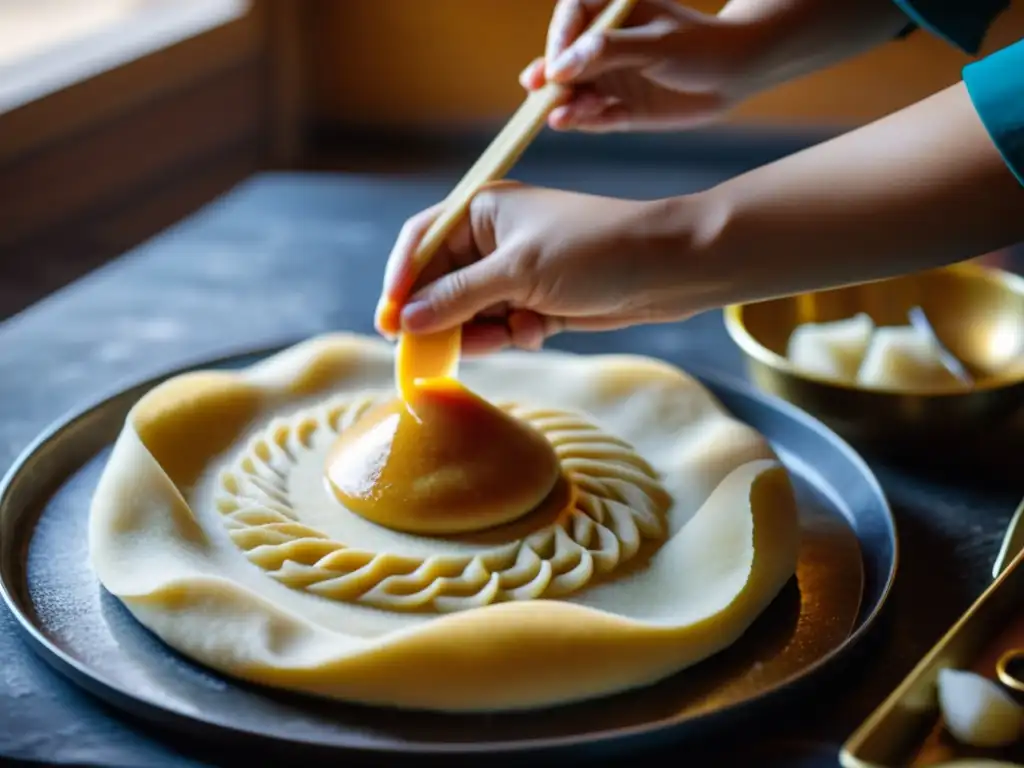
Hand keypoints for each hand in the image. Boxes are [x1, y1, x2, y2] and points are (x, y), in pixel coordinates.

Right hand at [375, 183, 720, 354]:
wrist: (666, 269)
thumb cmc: (593, 251)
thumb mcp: (518, 271)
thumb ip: (458, 297)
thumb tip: (404, 321)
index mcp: (482, 211)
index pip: (421, 243)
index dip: (400, 282)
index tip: (388, 322)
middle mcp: (492, 240)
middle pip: (440, 284)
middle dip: (441, 317)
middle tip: (432, 353)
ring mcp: (514, 273)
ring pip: (471, 313)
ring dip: (481, 331)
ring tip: (507, 336)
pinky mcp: (537, 302)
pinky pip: (503, 327)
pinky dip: (513, 335)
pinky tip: (537, 331)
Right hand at [521, 0, 910, 132]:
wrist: (735, 76)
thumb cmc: (700, 46)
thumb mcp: (656, 44)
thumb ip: (608, 51)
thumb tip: (561, 67)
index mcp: (611, 11)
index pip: (571, 18)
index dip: (558, 39)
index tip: (554, 62)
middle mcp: (603, 45)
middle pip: (565, 60)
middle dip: (551, 78)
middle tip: (539, 91)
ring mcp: (610, 78)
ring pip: (576, 92)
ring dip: (566, 103)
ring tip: (561, 115)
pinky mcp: (619, 109)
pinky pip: (593, 116)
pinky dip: (583, 120)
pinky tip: (572, 122)